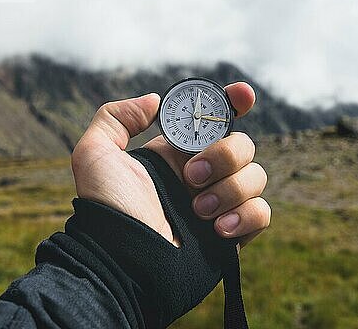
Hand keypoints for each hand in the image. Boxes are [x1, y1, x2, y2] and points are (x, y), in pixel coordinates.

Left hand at [71, 82, 269, 247]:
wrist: (122, 262)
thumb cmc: (106, 209)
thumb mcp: (95, 154)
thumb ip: (116, 117)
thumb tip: (154, 100)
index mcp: (177, 154)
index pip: (216, 120)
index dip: (234, 102)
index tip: (242, 95)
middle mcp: (202, 175)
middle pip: (243, 145)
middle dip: (224, 155)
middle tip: (191, 176)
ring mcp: (220, 204)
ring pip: (256, 176)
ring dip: (230, 189)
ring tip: (199, 211)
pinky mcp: (232, 234)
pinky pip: (262, 212)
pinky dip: (246, 215)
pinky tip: (219, 228)